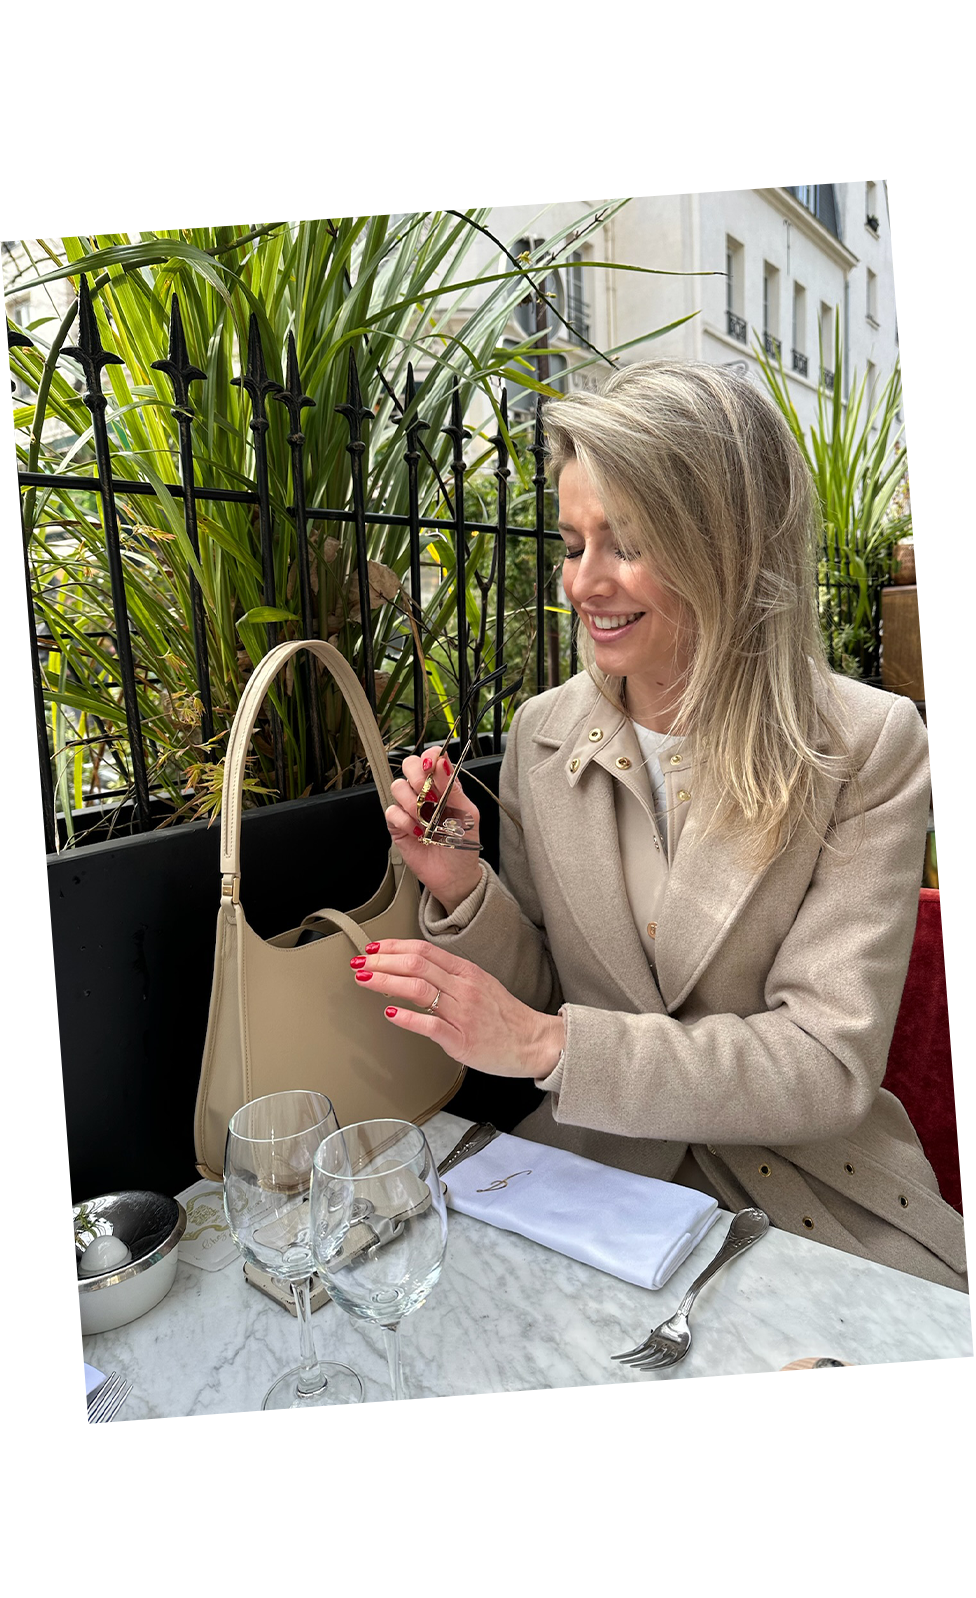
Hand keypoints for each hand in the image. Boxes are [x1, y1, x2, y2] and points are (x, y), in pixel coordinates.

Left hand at [349, 939, 565, 1079]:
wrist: (533, 1042)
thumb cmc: (505, 1017)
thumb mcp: (479, 984)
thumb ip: (449, 976)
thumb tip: (415, 970)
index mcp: (466, 972)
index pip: (423, 951)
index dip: (393, 947)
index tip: (373, 949)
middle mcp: (463, 988)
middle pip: (416, 965)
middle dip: (382, 962)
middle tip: (359, 963)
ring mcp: (462, 1014)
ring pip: (418, 989)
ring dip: (386, 982)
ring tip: (366, 980)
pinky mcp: (462, 1040)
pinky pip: (430, 1025)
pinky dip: (406, 1018)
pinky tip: (389, 1013)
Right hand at [385, 748, 483, 912]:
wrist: (453, 876)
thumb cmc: (463, 846)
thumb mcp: (467, 814)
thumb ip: (453, 787)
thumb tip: (443, 761)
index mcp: (445, 785)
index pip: (432, 758)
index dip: (429, 758)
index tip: (433, 767)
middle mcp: (425, 793)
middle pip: (409, 766)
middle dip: (417, 778)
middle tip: (429, 796)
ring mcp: (409, 807)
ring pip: (398, 787)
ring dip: (414, 805)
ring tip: (427, 822)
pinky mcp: (397, 824)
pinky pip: (391, 811)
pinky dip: (404, 821)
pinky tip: (417, 833)